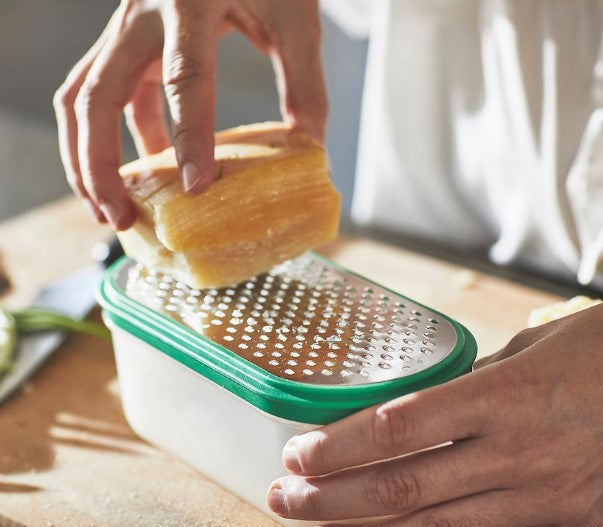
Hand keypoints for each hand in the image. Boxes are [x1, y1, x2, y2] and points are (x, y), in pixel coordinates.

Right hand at [54, 0, 326, 228]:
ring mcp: (126, 27)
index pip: (185, 77)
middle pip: (97, 96)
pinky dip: (119, 137)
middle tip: (119, 219)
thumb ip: (304, 81)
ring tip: (107, 208)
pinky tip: (145, 169)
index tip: (196, 188)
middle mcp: (143, 13)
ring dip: (86, 158)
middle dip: (100, 165)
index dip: (189, 136)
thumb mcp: (293, 15)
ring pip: (82, 97)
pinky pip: (105, 93)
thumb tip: (312, 149)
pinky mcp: (127, 40)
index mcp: (190, 0)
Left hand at [268, 299, 602, 526]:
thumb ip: (467, 386)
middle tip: (284, 500)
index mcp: (504, 395)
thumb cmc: (600, 351)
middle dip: (332, 499)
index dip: (336, 448)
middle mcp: (520, 452)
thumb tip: (414, 411)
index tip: (298, 454)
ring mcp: (547, 497)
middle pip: (402, 487)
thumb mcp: (526, 350)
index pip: (395, 430)